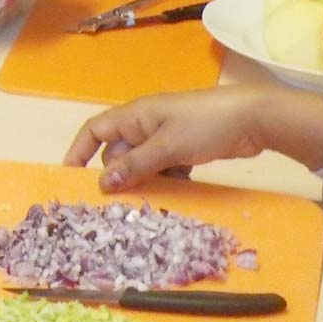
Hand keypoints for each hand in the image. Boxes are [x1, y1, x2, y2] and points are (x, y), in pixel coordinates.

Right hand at [64, 83, 322, 190]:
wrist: (253, 118)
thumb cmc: (205, 124)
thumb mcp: (167, 146)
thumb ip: (135, 165)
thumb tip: (102, 184)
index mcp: (135, 116)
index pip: (95, 131)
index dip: (79, 151)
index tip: (70, 178)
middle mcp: (145, 125)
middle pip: (118, 153)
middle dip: (117, 176)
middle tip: (119, 205)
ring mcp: (166, 136)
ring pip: (142, 164)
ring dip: (144, 182)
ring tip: (147, 205)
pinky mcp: (184, 148)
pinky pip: (164, 168)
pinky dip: (166, 180)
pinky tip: (176, 193)